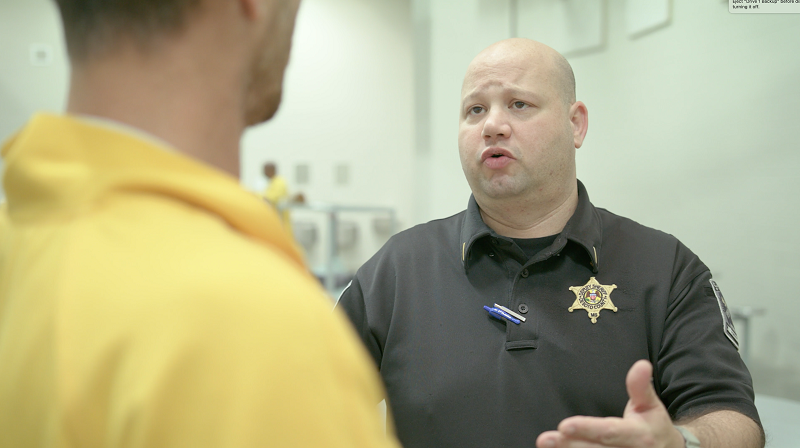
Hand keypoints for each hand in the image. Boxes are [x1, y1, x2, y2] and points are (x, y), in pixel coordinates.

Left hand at [535, 360, 685, 447]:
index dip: (587, 429)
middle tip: (546, 439)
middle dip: (569, 444)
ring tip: (546, 444)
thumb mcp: (651, 405)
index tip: (564, 425)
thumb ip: (641, 387)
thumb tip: (642, 364)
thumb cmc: (654, 427)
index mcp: (638, 437)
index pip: (609, 432)